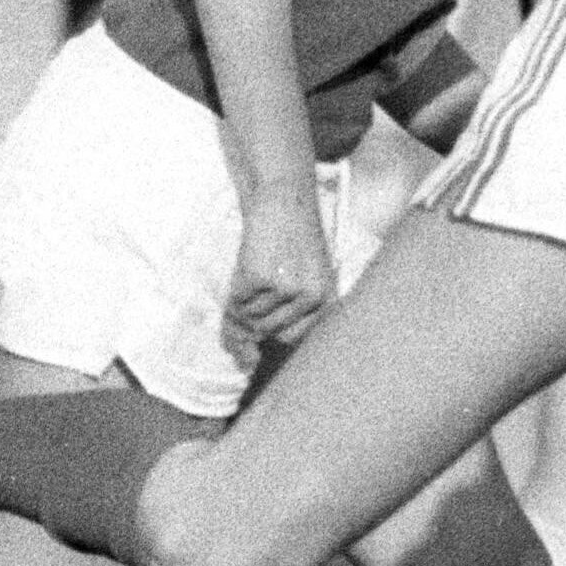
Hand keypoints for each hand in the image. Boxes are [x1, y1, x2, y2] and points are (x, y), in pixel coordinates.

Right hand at [223, 185, 335, 351]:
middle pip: (269, 331)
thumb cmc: (293, 244)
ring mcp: (285, 289)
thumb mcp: (302, 281)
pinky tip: (250, 264)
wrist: (286, 202)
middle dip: (257, 315)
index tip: (270, 309)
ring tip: (261, 269)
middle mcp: (310, 299)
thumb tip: (246, 363)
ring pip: (251, 317)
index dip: (273, 329)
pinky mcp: (260, 278)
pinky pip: (238, 300)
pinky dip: (237, 287)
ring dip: (246, 299)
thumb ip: (280, 320)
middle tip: (262, 283)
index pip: (292, 339)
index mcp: (327, 301)